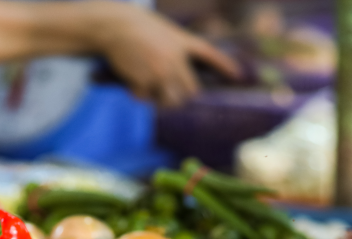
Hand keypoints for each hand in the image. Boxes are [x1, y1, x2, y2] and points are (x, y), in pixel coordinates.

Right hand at [94, 3, 239, 106]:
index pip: (209, 54)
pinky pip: (147, 98)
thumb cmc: (136, 28)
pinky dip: (139, 94)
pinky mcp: (145, 81)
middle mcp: (175, 59)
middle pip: (190, 92)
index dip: (225, 65)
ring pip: (171, 101)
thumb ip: (176, 51)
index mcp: (181, 42)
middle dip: (180, 96)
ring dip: (161, 100)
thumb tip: (181, 82)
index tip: (238, 75)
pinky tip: (132, 80)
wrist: (112, 25)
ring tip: (148, 88)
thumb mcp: (163, 31)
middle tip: (165, 92)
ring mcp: (161, 72)